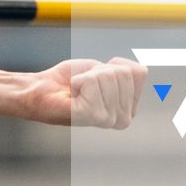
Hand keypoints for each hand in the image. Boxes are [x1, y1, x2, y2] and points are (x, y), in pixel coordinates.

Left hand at [20, 56, 147, 128]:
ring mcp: (108, 120)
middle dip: (100, 71)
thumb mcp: (103, 71)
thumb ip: (127, 72)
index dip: (113, 66)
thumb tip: (144, 69)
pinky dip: (79, 80)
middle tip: (84, 84)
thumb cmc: (69, 81)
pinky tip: (72, 94)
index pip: (139, 73)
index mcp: (129, 109)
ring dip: (88, 76)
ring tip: (77, 90)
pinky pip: (92, 82)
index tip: (96, 78)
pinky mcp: (92, 116)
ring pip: (108, 76)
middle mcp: (122, 119)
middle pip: (123, 73)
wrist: (41, 91)